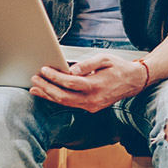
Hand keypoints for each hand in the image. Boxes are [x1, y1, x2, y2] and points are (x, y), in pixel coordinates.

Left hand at [29, 52, 148, 112]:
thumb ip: (87, 64)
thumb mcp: (104, 59)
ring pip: (65, 103)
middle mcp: (93, 99)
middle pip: (63, 96)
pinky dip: (58, 98)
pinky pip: (71, 104)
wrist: (134, 82)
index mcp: (96, 86)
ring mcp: (91, 106)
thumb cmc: (119, 68)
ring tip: (35, 89)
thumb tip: (71, 69)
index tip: (43, 69)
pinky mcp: (91, 108)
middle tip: (34, 79)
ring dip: (48, 95)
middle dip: (46, 88)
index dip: (54, 76)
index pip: (69, 82)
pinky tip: (48, 94)